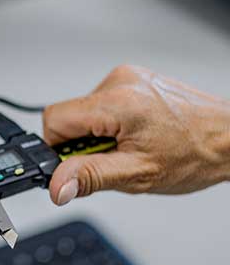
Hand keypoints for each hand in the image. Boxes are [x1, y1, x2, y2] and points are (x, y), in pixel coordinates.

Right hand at [44, 65, 229, 204]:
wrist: (228, 137)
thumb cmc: (194, 154)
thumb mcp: (137, 175)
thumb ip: (90, 177)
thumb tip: (57, 185)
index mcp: (116, 103)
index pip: (54, 119)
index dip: (57, 149)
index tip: (76, 163)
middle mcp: (119, 82)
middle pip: (68, 116)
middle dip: (80, 144)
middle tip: (110, 158)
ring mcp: (126, 78)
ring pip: (83, 112)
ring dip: (96, 135)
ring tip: (126, 147)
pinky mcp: (132, 81)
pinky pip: (100, 105)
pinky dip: (108, 125)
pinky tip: (131, 135)